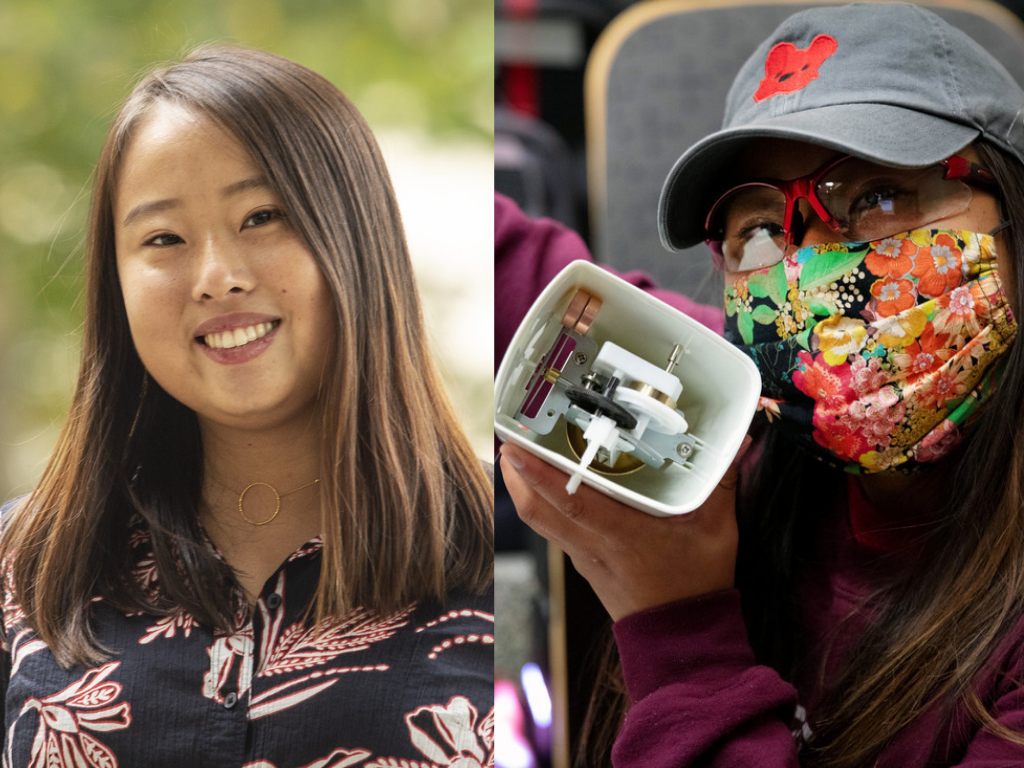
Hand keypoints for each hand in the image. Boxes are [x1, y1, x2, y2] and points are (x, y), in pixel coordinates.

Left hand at [500, 437, 751, 620]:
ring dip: (522, 487)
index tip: (516, 445)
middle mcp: (591, 545)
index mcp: (620, 535)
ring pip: (538, 520)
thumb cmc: (697, 586)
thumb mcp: (717, 531)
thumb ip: (722, 482)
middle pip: (535, 510)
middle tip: (510, 435)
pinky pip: (552, 528)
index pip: (569, 500)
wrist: (681, 640)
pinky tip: (547, 482)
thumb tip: (738, 441)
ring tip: (519, 451)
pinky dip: (541, 502)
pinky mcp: (584, 561)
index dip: (538, 472)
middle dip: (515, 473)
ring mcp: (582, 556)